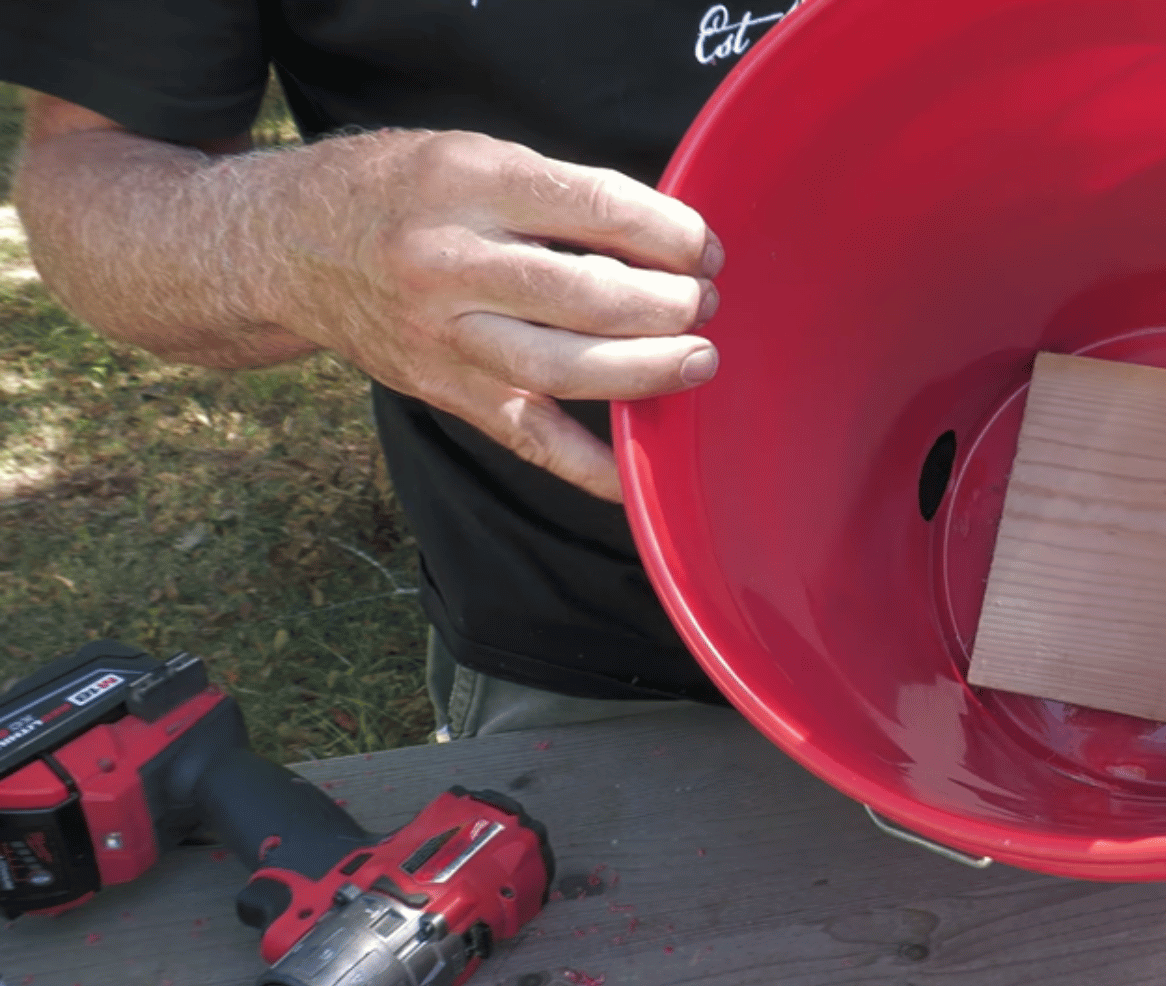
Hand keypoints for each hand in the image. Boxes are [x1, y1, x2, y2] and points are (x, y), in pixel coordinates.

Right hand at [267, 130, 723, 502]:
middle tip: (703, 303)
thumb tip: (668, 241)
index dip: (670, 233)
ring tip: (696, 360)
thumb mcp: (474, 156)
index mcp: (470, 181)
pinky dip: (589, 465)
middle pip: (590, 296)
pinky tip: (640, 475)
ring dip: (647, 371)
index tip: (704, 248)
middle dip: (669, 304)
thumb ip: (563, 194)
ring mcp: (444, 334)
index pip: (598, 207)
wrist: (287, 243)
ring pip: (565, 369)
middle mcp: (451, 260)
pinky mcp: (442, 389)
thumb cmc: (400, 191)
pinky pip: (527, 436)